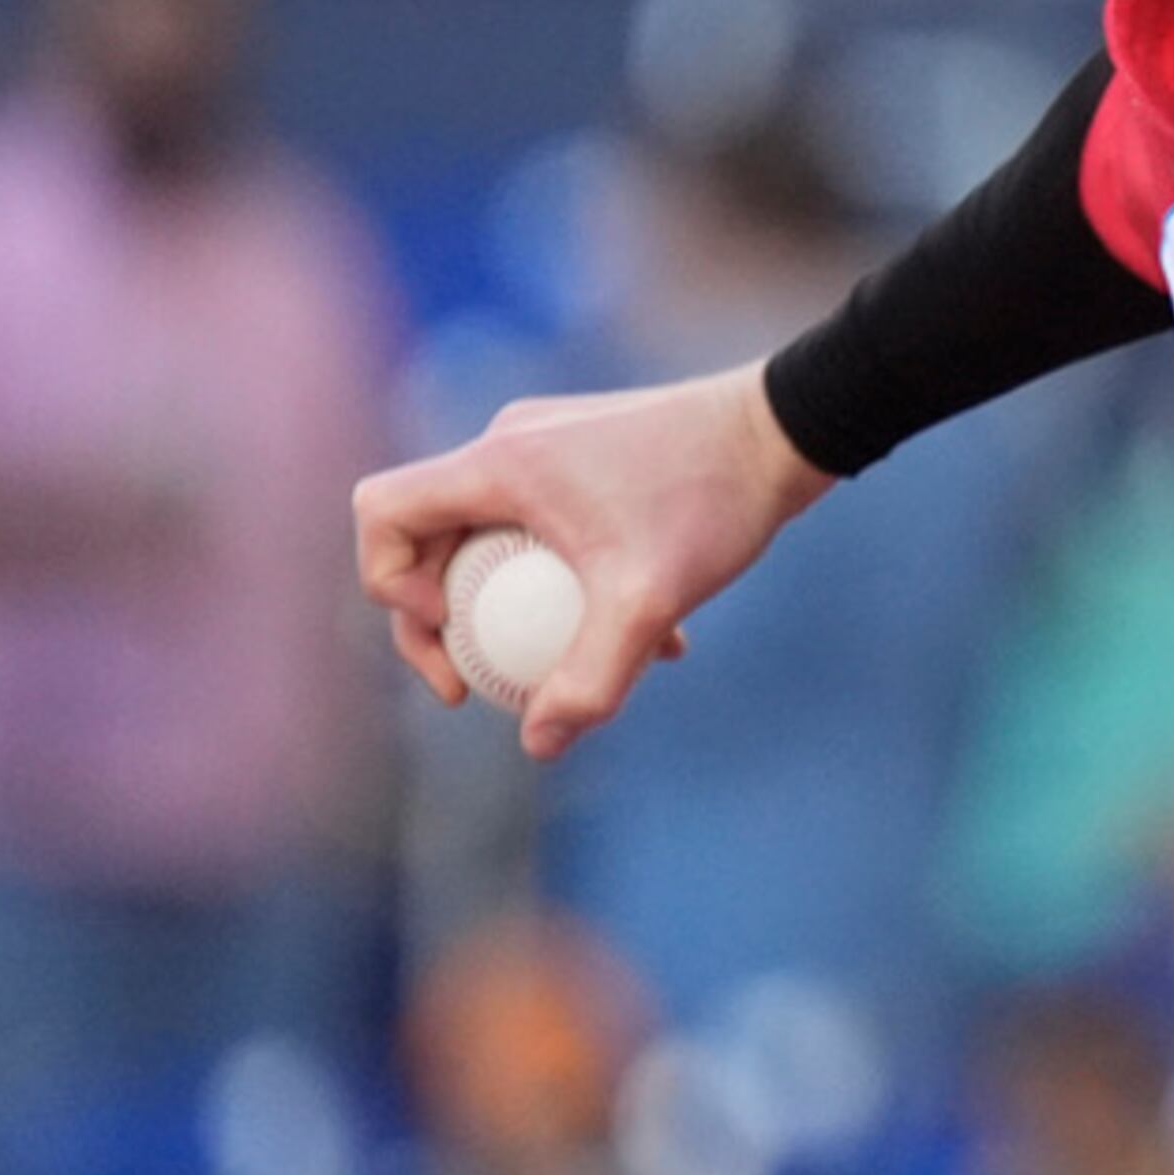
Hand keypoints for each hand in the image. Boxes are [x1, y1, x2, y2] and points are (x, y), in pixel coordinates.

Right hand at [352, 359, 837, 759]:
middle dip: (446, 618)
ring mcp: (553, 445)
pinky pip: (549, 528)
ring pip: (496, 538)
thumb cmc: (714, 498)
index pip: (383, 511)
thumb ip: (590, 677)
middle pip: (431, 536)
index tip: (451, 630)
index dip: (387, 583)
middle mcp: (512, 444)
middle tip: (481, 685)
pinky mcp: (594, 457)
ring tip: (579, 671)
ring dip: (518, 609)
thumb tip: (538, 745)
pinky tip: (658, 642)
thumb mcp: (648, 599)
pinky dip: (575, 584)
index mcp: (500, 463)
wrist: (790, 429)